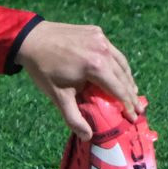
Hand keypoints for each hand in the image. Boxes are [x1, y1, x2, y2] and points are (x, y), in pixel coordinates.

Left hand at [15, 20, 139, 139]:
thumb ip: (73, 118)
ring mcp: (100, 39)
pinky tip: (117, 72)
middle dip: (131, 94)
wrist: (29, 38)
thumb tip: (88, 137)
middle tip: (138, 109)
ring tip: (132, 93)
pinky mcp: (96, 31)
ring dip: (127, 78)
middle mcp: (103, 50)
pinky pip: (112, 50)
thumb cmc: (43, 68)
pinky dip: (118, 63)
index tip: (133, 118)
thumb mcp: (57, 95)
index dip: (127, 105)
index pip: (119, 90)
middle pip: (123, 76)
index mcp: (96, 66)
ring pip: (121, 62)